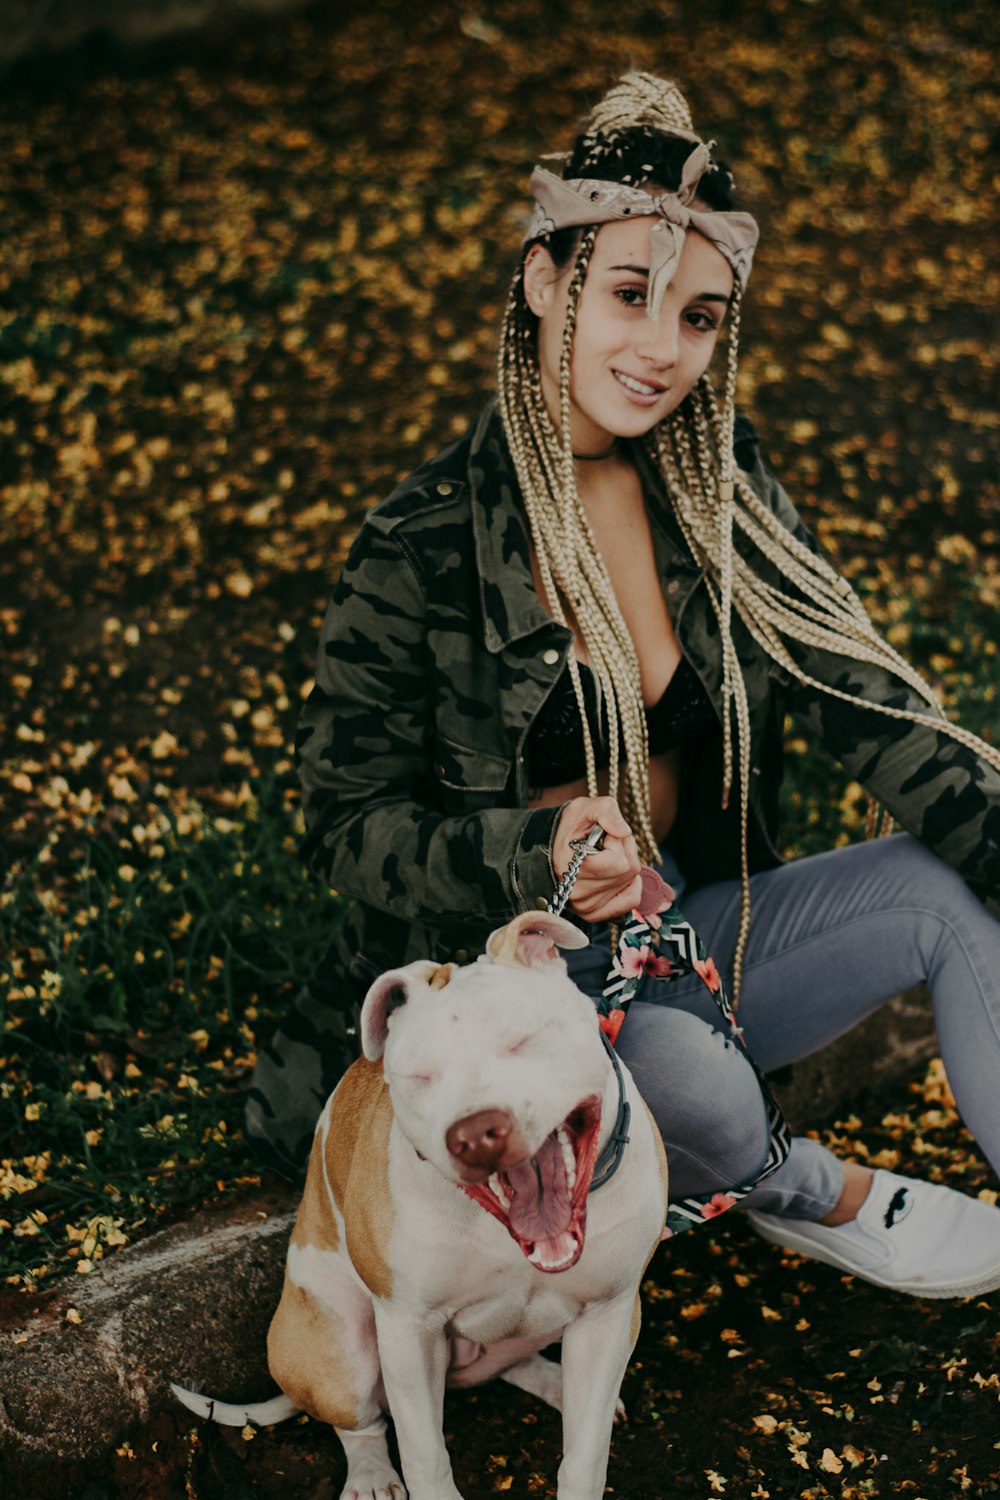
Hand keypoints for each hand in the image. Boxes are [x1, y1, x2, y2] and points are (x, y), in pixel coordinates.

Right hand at [552, 796, 642, 921]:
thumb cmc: (571, 826)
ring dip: (625, 864)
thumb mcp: (585, 807)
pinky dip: (631, 884)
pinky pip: (631, 900)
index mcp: (571, 868)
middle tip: (605, 844)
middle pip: (628, 871)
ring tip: (605, 856)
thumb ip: (606, 811)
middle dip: (624, 850)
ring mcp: (585, 907)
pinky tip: (617, 873)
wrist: (552, 845)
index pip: (618, 861)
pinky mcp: (594, 914)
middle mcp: (577, 893)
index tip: (602, 835)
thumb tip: (624, 832)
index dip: (616, 841)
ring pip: (630, 882)